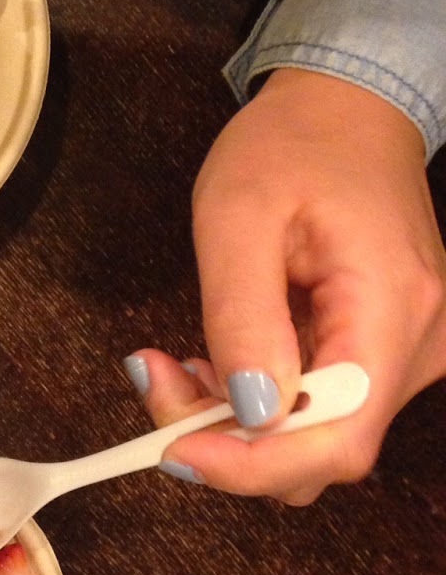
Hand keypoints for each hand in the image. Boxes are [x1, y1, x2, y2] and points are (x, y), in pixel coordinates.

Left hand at [125, 70, 445, 502]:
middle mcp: (416, 346)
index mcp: (391, 307)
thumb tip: (251, 411)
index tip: (175, 448)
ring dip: (235, 424)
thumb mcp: (237, 214)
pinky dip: (257, 405)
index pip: (338, 438)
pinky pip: (319, 412)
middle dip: (228, 441)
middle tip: (158, 381)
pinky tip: (217, 365)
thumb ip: (241, 314)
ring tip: (178, 366)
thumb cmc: (292, 146)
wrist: (346, 110)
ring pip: (315, 440)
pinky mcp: (383, 355)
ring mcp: (407, 355)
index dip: (254, 464)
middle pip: (324, 451)